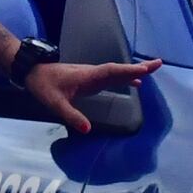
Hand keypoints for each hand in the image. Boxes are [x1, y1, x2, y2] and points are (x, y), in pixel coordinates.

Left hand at [22, 53, 159, 136]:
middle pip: (119, 69)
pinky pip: (112, 76)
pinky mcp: (91, 79)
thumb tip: (87, 129)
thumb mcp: (55, 103)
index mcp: (88, 76)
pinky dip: (126, 77)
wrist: (33, 72)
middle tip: (158, 64)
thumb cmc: (43, 85)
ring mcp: (92, 75)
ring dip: (134, 71)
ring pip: (117, 72)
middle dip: (139, 67)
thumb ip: (71, 116)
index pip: (112, 71)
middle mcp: (93, 73)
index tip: (145, 69)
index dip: (129, 70)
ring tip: (152, 71)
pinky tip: (135, 82)